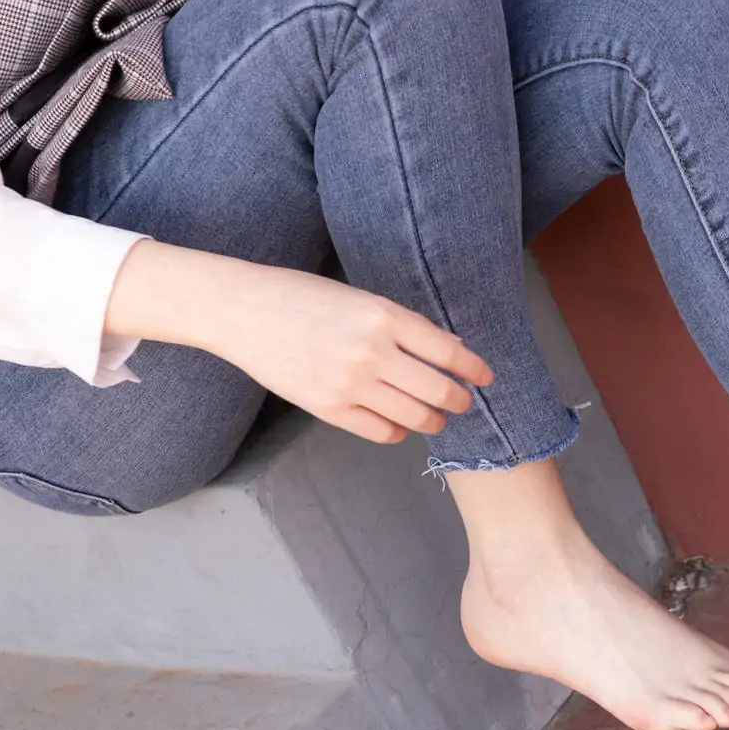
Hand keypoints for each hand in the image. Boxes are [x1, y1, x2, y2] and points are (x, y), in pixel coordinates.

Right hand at [108, 242, 492, 443]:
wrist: (243, 310)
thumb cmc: (303, 297)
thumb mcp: (360, 298)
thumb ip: (403, 325)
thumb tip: (450, 350)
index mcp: (384, 315)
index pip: (448, 351)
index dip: (474, 369)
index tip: (485, 377)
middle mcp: (372, 352)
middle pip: (439, 391)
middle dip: (459, 400)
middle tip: (463, 401)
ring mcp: (350, 384)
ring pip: (416, 417)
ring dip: (433, 419)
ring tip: (436, 416)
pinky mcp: (329, 408)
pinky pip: (382, 432)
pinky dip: (399, 431)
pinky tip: (400, 423)